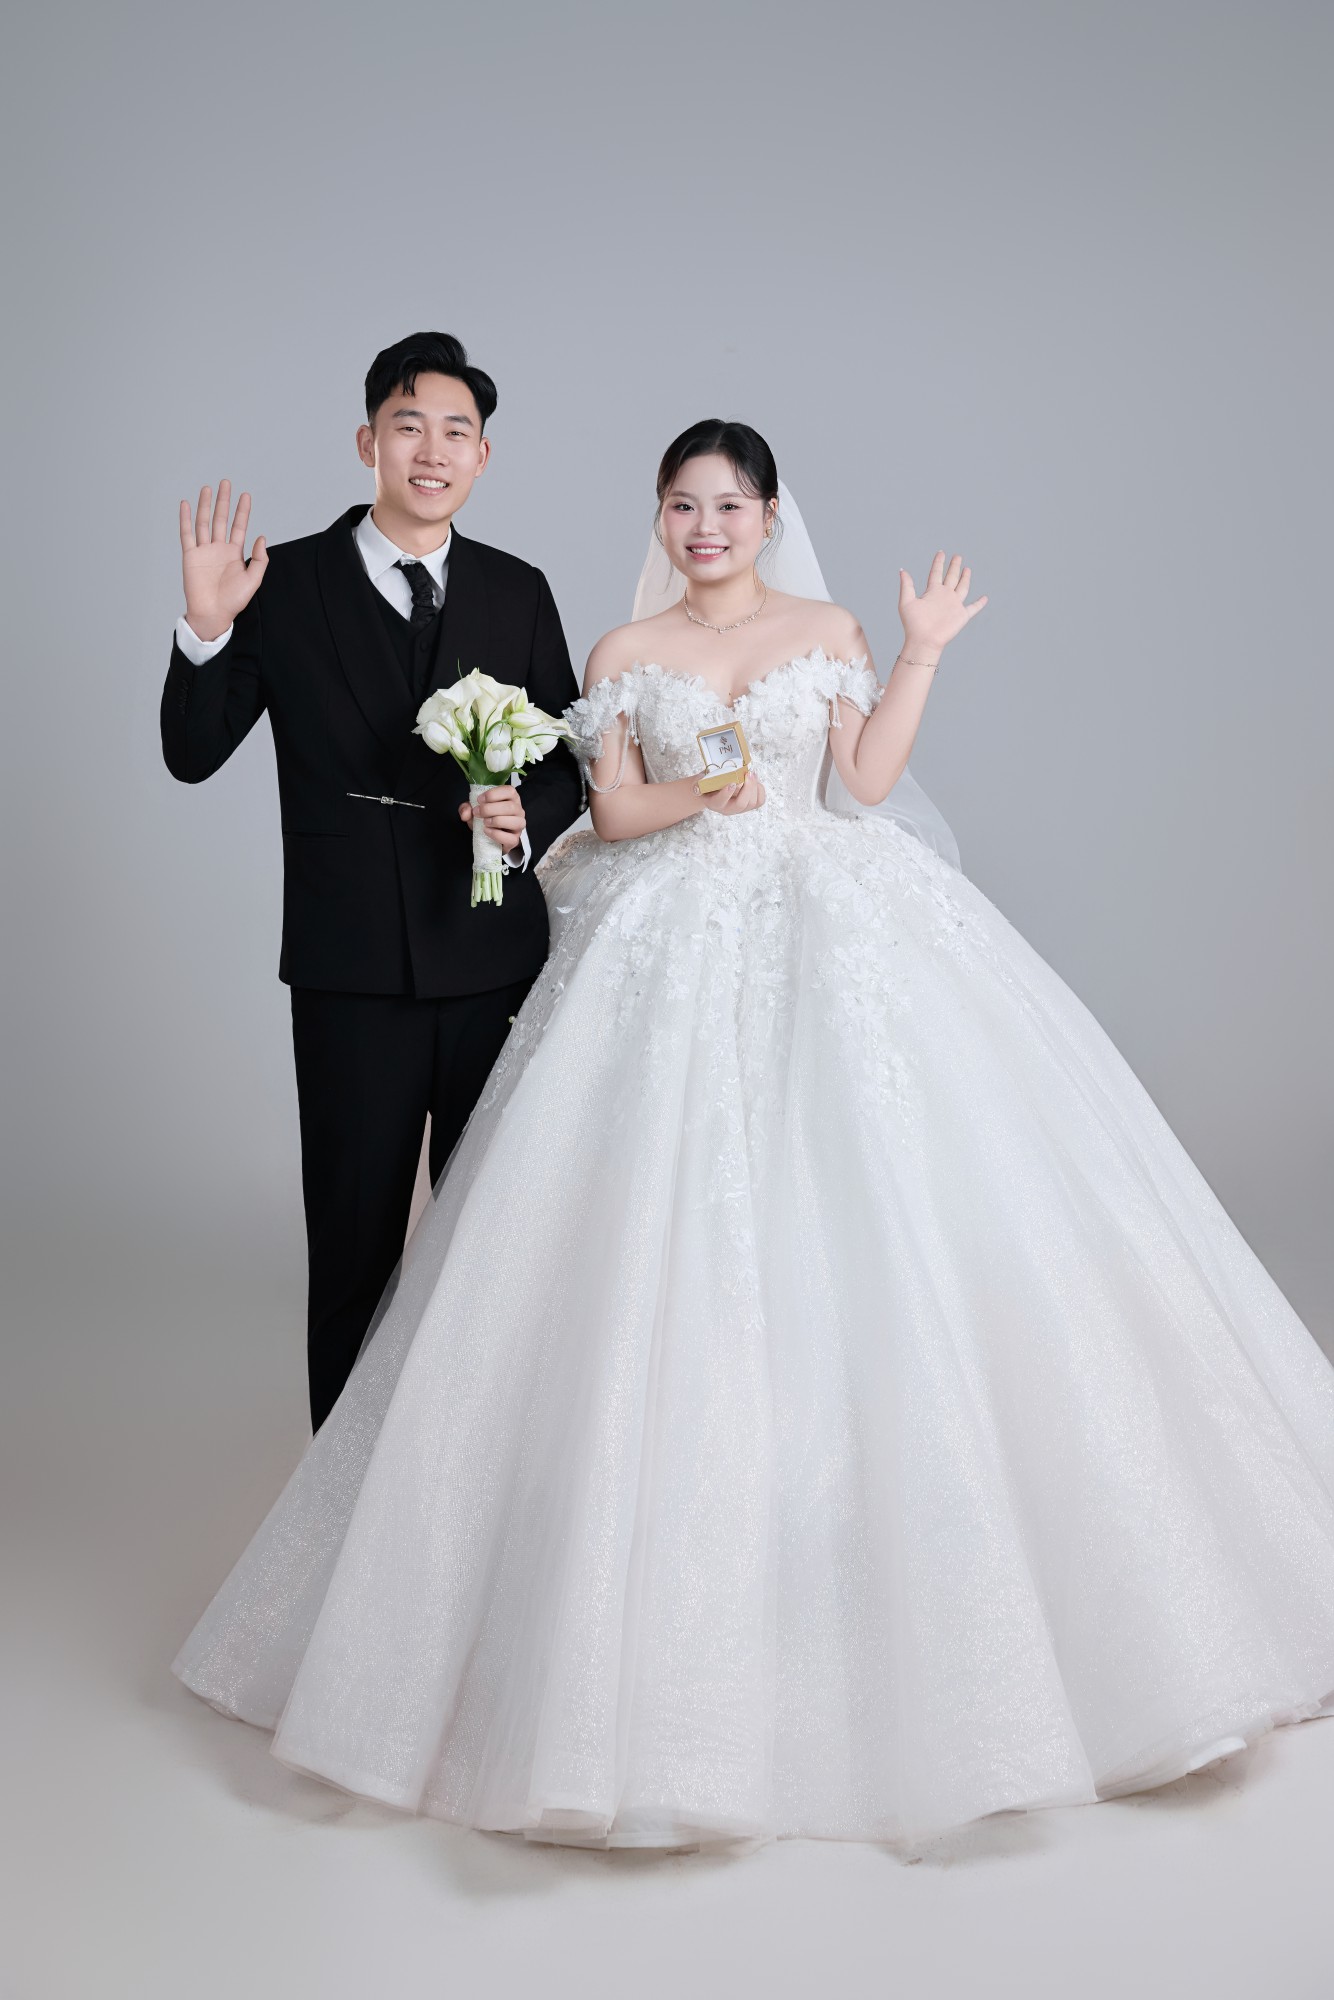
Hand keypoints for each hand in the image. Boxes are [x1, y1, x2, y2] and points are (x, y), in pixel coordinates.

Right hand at [179, 481, 267, 640]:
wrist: (213, 613)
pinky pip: (187, 534)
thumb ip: (260, 559)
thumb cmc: (233, 601)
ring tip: (208, 488)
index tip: (246, 495)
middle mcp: (219, 549)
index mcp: (234, 553)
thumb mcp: (253, 580)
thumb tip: (261, 537)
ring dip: (206, 505)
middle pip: (221, 519)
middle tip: (226, 483)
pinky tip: (186, 505)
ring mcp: (204, 551)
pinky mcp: (190, 556)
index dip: (243, 511)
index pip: (239, 526)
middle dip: (224, 501)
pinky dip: (185, 519)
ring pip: (204, 522)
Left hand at [458, 784, 525, 852]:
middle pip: (510, 806)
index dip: (493, 794)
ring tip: (484, 822)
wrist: (487, 836)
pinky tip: (486, 831)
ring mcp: (518, 826)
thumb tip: (466, 813)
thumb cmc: (485, 818)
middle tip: (477, 812)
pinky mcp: (514, 839)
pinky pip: (510, 838)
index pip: (509, 791)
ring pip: (515, 821)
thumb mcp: (473, 809)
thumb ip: (466, 808)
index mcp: (511, 798)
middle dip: (490, 809)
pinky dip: (496, 834)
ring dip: (496, 821)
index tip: (479, 800)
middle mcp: (518, 810)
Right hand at [700, 770, 765, 814]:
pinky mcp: (749, 806)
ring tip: (752, 773)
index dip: (726, 793)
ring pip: (752, 803)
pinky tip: (755, 780)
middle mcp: (727, 809)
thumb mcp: (700, 782)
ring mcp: (739, 809)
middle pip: (741, 804)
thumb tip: (701, 779)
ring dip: (754, 787)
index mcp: (714, 803)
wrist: (713, 791)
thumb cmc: (708, 784)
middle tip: (748, 773)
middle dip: (747, 788)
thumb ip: (700, 781)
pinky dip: (760, 789)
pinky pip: (760, 801)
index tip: (732, 783)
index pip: (719, 802)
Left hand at [897, 551, 987, 663]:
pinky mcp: (962, 615)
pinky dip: (979, 603)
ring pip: (962, 587)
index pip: (936, 573)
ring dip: (965, 578)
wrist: (924, 640)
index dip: (939, 562)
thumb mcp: (906, 602)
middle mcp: (944, 596)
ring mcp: (954, 605)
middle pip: (951, 577)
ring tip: (967, 568)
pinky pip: (973, 608)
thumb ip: (906, 586)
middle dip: (954, 566)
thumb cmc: (913, 624)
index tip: (941, 552)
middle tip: (957, 556)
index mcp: (932, 592)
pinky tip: (985, 597)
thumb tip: (902, 570)